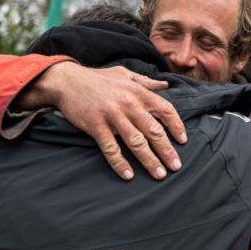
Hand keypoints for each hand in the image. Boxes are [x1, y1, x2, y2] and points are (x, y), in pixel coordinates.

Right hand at [16, 62, 186, 180]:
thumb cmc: (98, 79)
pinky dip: (120, 163)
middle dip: (167, 151)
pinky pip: (111, 148)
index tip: (183, 141)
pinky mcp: (97, 126)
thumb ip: (146, 82)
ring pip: (136, 142)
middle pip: (154, 131)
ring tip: (159, 174)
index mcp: (138, 92)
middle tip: (176, 167)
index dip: (177, 126)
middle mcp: (129, 104)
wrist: (67, 80)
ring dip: (149, 160)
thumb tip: (166, 85)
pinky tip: (128, 175)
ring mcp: (113, 116)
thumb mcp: (125, 74)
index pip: (166, 110)